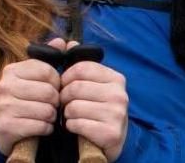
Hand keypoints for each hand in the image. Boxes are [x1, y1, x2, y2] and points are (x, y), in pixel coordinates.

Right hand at [0, 38, 65, 154]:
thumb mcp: (34, 77)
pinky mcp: (6, 127)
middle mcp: (4, 86)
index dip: (57, 82)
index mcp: (11, 70)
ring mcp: (3, 107)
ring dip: (52, 116)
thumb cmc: (25, 100)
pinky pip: (40, 126)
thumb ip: (49, 58)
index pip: (48, 71)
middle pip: (49, 92)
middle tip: (51, 105)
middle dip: (56, 101)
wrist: (5, 130)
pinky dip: (46, 128)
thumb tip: (63, 42)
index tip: (53, 88)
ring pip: (46, 110)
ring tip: (46, 116)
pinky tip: (40, 127)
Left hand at [60, 41, 129, 161]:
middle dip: (64, 97)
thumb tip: (68, 43)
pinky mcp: (111, 133)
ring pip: (74, 107)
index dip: (66, 77)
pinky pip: (77, 124)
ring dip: (67, 114)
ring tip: (73, 116)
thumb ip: (80, 64)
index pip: (81, 68)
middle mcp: (120, 94)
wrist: (108, 142)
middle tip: (66, 104)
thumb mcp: (92, 85)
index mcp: (116, 78)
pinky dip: (72, 127)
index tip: (65, 86)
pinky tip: (77, 128)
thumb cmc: (96, 110)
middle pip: (75, 87)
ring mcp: (117, 114)